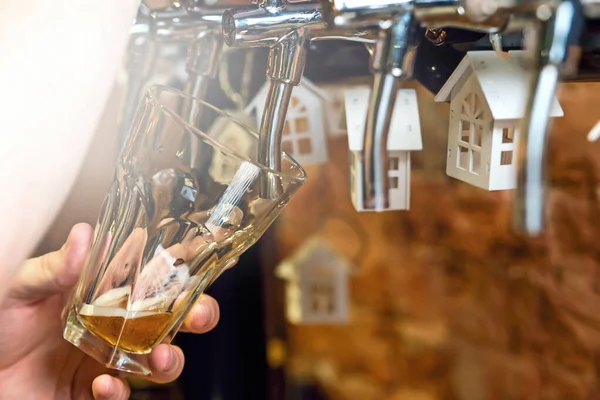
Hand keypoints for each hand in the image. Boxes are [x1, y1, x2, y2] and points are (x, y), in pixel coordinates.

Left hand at [0, 223, 221, 399]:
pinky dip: (120, 392)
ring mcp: (112, 359)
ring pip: (164, 360)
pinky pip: (124, 395)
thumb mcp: (20, 288)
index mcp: (107, 291)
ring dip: (172, 360)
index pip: (157, 274)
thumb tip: (86, 234)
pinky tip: (104, 383)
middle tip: (200, 314)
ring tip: (160, 358)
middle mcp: (118, 324)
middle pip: (176, 318)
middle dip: (200, 315)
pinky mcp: (98, 392)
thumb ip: (53, 267)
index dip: (191, 264)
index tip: (222, 254)